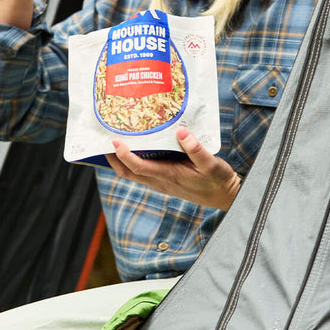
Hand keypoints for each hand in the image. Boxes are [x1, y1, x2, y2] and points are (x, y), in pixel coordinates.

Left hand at [106, 128, 241, 210]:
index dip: (124, 155)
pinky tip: (135, 151)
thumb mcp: (212, 164)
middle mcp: (162, 182)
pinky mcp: (166, 183)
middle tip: (103, 142)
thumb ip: (196, 149)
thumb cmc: (219, 181)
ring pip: (134, 175)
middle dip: (113, 160)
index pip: (140, 167)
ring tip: (113, 145)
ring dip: (120, 162)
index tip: (115, 142)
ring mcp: (162, 184)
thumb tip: (181, 132)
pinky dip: (133, 164)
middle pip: (129, 174)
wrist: (226, 198)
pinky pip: (143, 174)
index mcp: (170, 176)